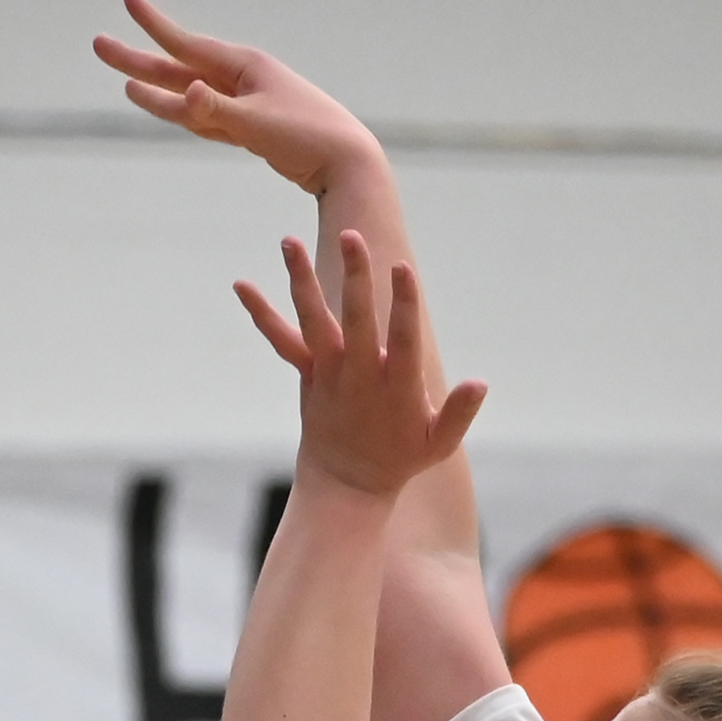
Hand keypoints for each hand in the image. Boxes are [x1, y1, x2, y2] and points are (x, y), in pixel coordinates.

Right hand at [94, 0, 380, 196]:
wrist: (347, 160)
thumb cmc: (307, 137)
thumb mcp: (258, 124)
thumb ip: (216, 111)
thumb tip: (185, 93)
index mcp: (242, 67)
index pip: (184, 44)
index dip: (151, 24)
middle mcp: (240, 79)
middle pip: (177, 67)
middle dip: (137, 59)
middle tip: (99, 44)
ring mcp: (245, 103)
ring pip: (188, 94)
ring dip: (156, 88)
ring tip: (126, 82)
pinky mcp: (250, 128)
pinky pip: (206, 117)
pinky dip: (184, 111)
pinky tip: (173, 104)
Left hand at [239, 231, 483, 501]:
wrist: (345, 485)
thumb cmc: (399, 459)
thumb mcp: (438, 444)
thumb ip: (459, 413)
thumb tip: (480, 382)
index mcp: (396, 386)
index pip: (402, 337)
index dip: (404, 303)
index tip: (403, 269)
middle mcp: (359, 373)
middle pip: (356, 319)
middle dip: (354, 277)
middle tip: (351, 236)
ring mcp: (329, 371)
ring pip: (313, 320)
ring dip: (300, 279)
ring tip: (289, 240)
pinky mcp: (309, 373)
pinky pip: (283, 339)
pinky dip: (262, 313)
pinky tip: (241, 284)